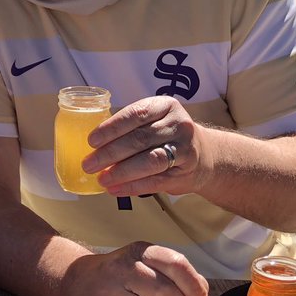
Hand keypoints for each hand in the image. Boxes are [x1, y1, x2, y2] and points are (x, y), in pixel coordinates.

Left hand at [83, 95, 207, 198]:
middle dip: (110, 153)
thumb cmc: (168, 135)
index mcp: (165, 106)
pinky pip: (156, 181)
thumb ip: (130, 128)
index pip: (136, 114)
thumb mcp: (155, 120)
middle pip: (140, 139)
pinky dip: (133, 186)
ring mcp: (185, 149)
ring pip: (149, 161)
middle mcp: (178, 125)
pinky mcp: (185, 172)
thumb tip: (94, 146)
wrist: (205, 155)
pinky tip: (116, 189)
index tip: (92, 141)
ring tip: (102, 179)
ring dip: (122, 172)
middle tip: (89, 164)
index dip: (112, 128)